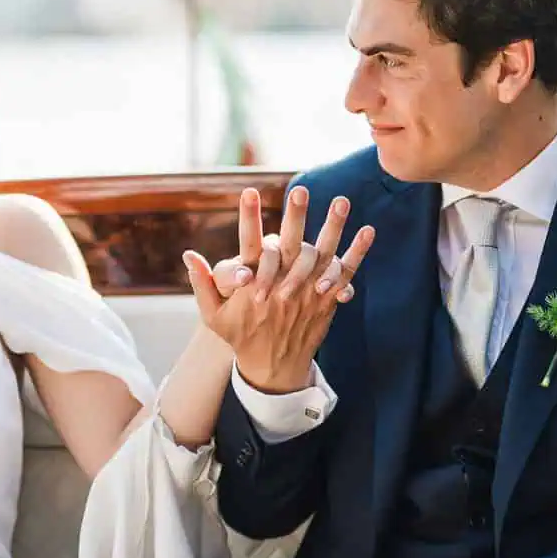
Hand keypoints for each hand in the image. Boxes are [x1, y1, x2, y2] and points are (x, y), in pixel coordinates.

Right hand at [184, 185, 373, 393]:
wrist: (274, 367)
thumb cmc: (241, 335)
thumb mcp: (214, 315)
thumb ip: (202, 283)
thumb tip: (188, 254)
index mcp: (253, 284)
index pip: (249, 246)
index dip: (248, 218)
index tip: (249, 191)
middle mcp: (282, 285)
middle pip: (290, 245)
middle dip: (294, 216)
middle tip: (299, 190)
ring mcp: (307, 292)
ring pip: (322, 255)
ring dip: (333, 226)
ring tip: (341, 200)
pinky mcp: (326, 298)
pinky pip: (345, 274)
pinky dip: (358, 252)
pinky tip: (368, 230)